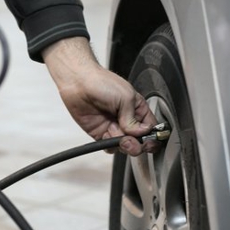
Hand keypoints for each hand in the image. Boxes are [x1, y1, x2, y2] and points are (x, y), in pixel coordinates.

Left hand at [42, 37, 156, 155]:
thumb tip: (139, 133)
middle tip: (130, 139)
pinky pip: (110, 147)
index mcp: (138, 109)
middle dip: (136, 144)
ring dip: (122, 143)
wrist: (78, 83)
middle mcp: (128, 120)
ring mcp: (114, 127)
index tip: (147, 140)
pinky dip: (109, 145)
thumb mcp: (125, 97)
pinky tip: (106, 133)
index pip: (151, 128)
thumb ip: (133, 118)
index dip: (151, 137)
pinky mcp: (101, 134)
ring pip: (125, 146)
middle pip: (140, 141)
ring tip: (115, 131)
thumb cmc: (101, 83)